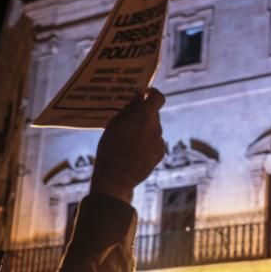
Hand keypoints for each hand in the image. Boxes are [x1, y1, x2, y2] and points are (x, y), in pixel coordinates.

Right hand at [90, 88, 165, 202]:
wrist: (116, 178)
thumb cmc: (110, 149)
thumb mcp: (113, 125)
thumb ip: (129, 109)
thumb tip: (138, 97)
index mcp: (145, 116)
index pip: (158, 98)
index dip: (152, 93)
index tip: (144, 94)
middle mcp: (156, 127)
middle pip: (153, 114)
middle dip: (143, 114)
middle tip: (128, 119)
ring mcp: (160, 142)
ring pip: (154, 128)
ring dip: (144, 129)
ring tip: (127, 139)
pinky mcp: (160, 154)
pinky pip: (155, 142)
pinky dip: (147, 141)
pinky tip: (134, 150)